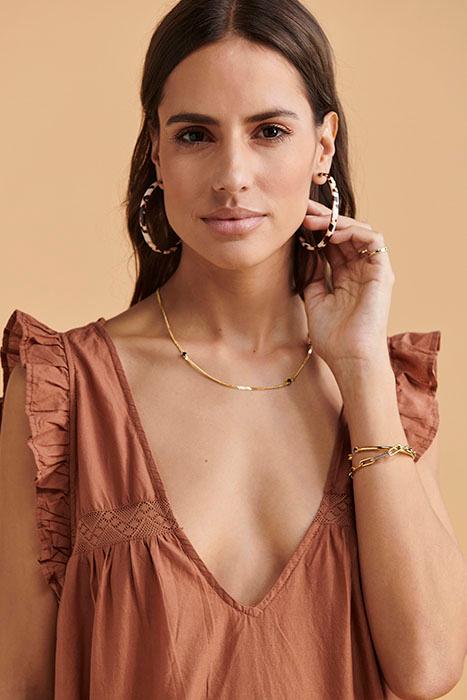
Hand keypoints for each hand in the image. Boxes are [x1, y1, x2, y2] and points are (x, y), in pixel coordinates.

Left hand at [301, 198, 394, 370]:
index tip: (294, 220)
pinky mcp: (382, 272)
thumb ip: (312, 273)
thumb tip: (305, 248)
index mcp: (345, 277)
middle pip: (344, 234)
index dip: (315, 230)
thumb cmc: (333, 337)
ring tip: (312, 221)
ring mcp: (373, 270)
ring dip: (335, 223)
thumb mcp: (314, 297)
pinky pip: (372, 240)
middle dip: (323, 219)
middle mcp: (361, 270)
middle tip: (301, 210)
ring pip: (359, 231)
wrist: (349, 357)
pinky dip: (353, 231)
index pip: (332, 244)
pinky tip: (332, 234)